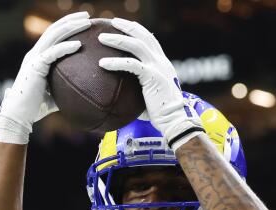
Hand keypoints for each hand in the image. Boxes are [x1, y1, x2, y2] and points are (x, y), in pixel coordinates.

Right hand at [0, 11, 91, 143]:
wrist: (18, 116)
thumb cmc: (35, 108)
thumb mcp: (55, 94)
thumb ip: (66, 87)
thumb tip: (85, 91)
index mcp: (38, 57)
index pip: (54, 35)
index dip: (67, 26)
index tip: (84, 22)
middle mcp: (35, 54)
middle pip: (54, 29)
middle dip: (71, 20)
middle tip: (88, 16)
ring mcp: (34, 58)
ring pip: (53, 35)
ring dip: (70, 27)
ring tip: (86, 22)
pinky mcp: (35, 67)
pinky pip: (52, 53)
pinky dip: (65, 47)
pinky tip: (78, 45)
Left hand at [97, 19, 202, 148]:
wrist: (174, 121)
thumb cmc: (160, 114)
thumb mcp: (149, 96)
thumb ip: (138, 88)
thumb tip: (118, 93)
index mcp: (162, 63)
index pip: (149, 39)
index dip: (136, 30)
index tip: (122, 25)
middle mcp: (161, 61)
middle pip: (143, 36)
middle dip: (127, 26)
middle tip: (111, 22)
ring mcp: (158, 67)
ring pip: (136, 45)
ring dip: (117, 39)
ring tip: (101, 38)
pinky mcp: (153, 76)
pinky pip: (131, 65)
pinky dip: (116, 62)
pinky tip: (101, 63)